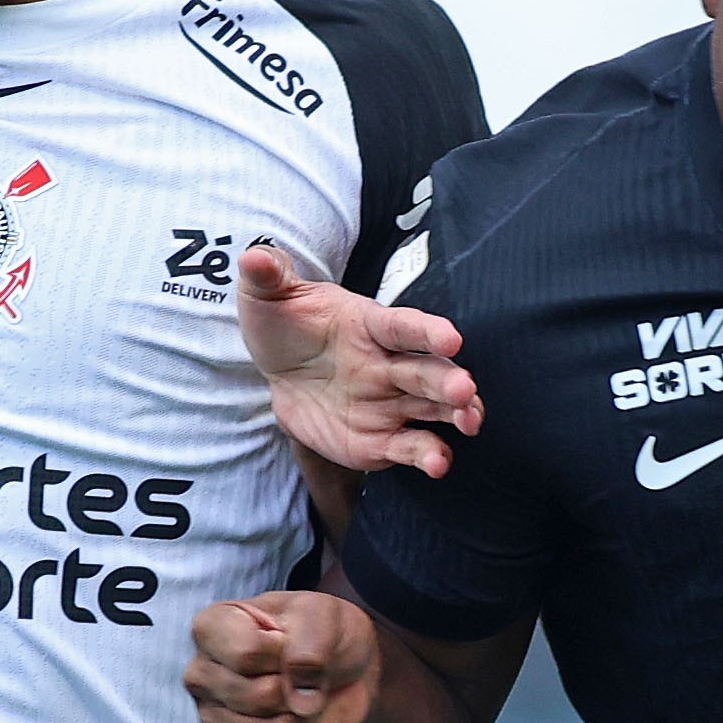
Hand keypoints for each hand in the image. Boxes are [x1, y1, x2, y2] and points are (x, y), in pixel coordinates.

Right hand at [186, 589, 379, 722]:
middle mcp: (201, 674)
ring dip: (308, 719)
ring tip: (309, 696)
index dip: (287, 654)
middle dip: (300, 690)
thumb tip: (300, 699)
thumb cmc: (322, 631)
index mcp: (211, 628)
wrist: (342, 665)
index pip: (246, 654)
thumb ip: (312, 645)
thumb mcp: (325, 616)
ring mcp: (214, 717)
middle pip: (258, 698)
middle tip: (307, 674)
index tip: (293, 642)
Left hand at [240, 244, 479, 476]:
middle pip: (427, 371)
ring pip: (433, 409)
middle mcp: (389, 364)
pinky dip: (428, 456)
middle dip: (450, 380)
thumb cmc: (283, 324)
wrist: (281, 371)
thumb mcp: (267, 296)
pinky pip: (410, 447)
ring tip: (470, 422)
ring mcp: (391, 403)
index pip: (403, 326)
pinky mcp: (383, 439)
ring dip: (456, 415)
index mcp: (369, 325)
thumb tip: (252, 258)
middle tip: (466, 390)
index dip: (427, 331)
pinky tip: (439, 464)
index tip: (452, 338)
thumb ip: (266, 275)